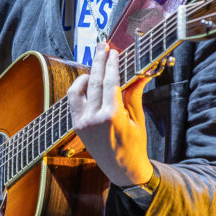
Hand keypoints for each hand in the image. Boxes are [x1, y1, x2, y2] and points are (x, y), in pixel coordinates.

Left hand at [67, 42, 153, 186]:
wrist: (122, 170)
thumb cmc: (134, 145)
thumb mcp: (137, 119)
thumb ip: (133, 94)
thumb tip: (141, 72)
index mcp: (112, 116)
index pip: (110, 82)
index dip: (112, 64)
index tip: (114, 51)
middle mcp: (93, 118)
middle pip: (94, 81)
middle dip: (99, 61)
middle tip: (102, 46)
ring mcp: (82, 122)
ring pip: (78, 89)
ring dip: (87, 74)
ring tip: (96, 64)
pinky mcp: (76, 126)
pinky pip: (74, 101)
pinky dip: (80, 88)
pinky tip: (89, 82)